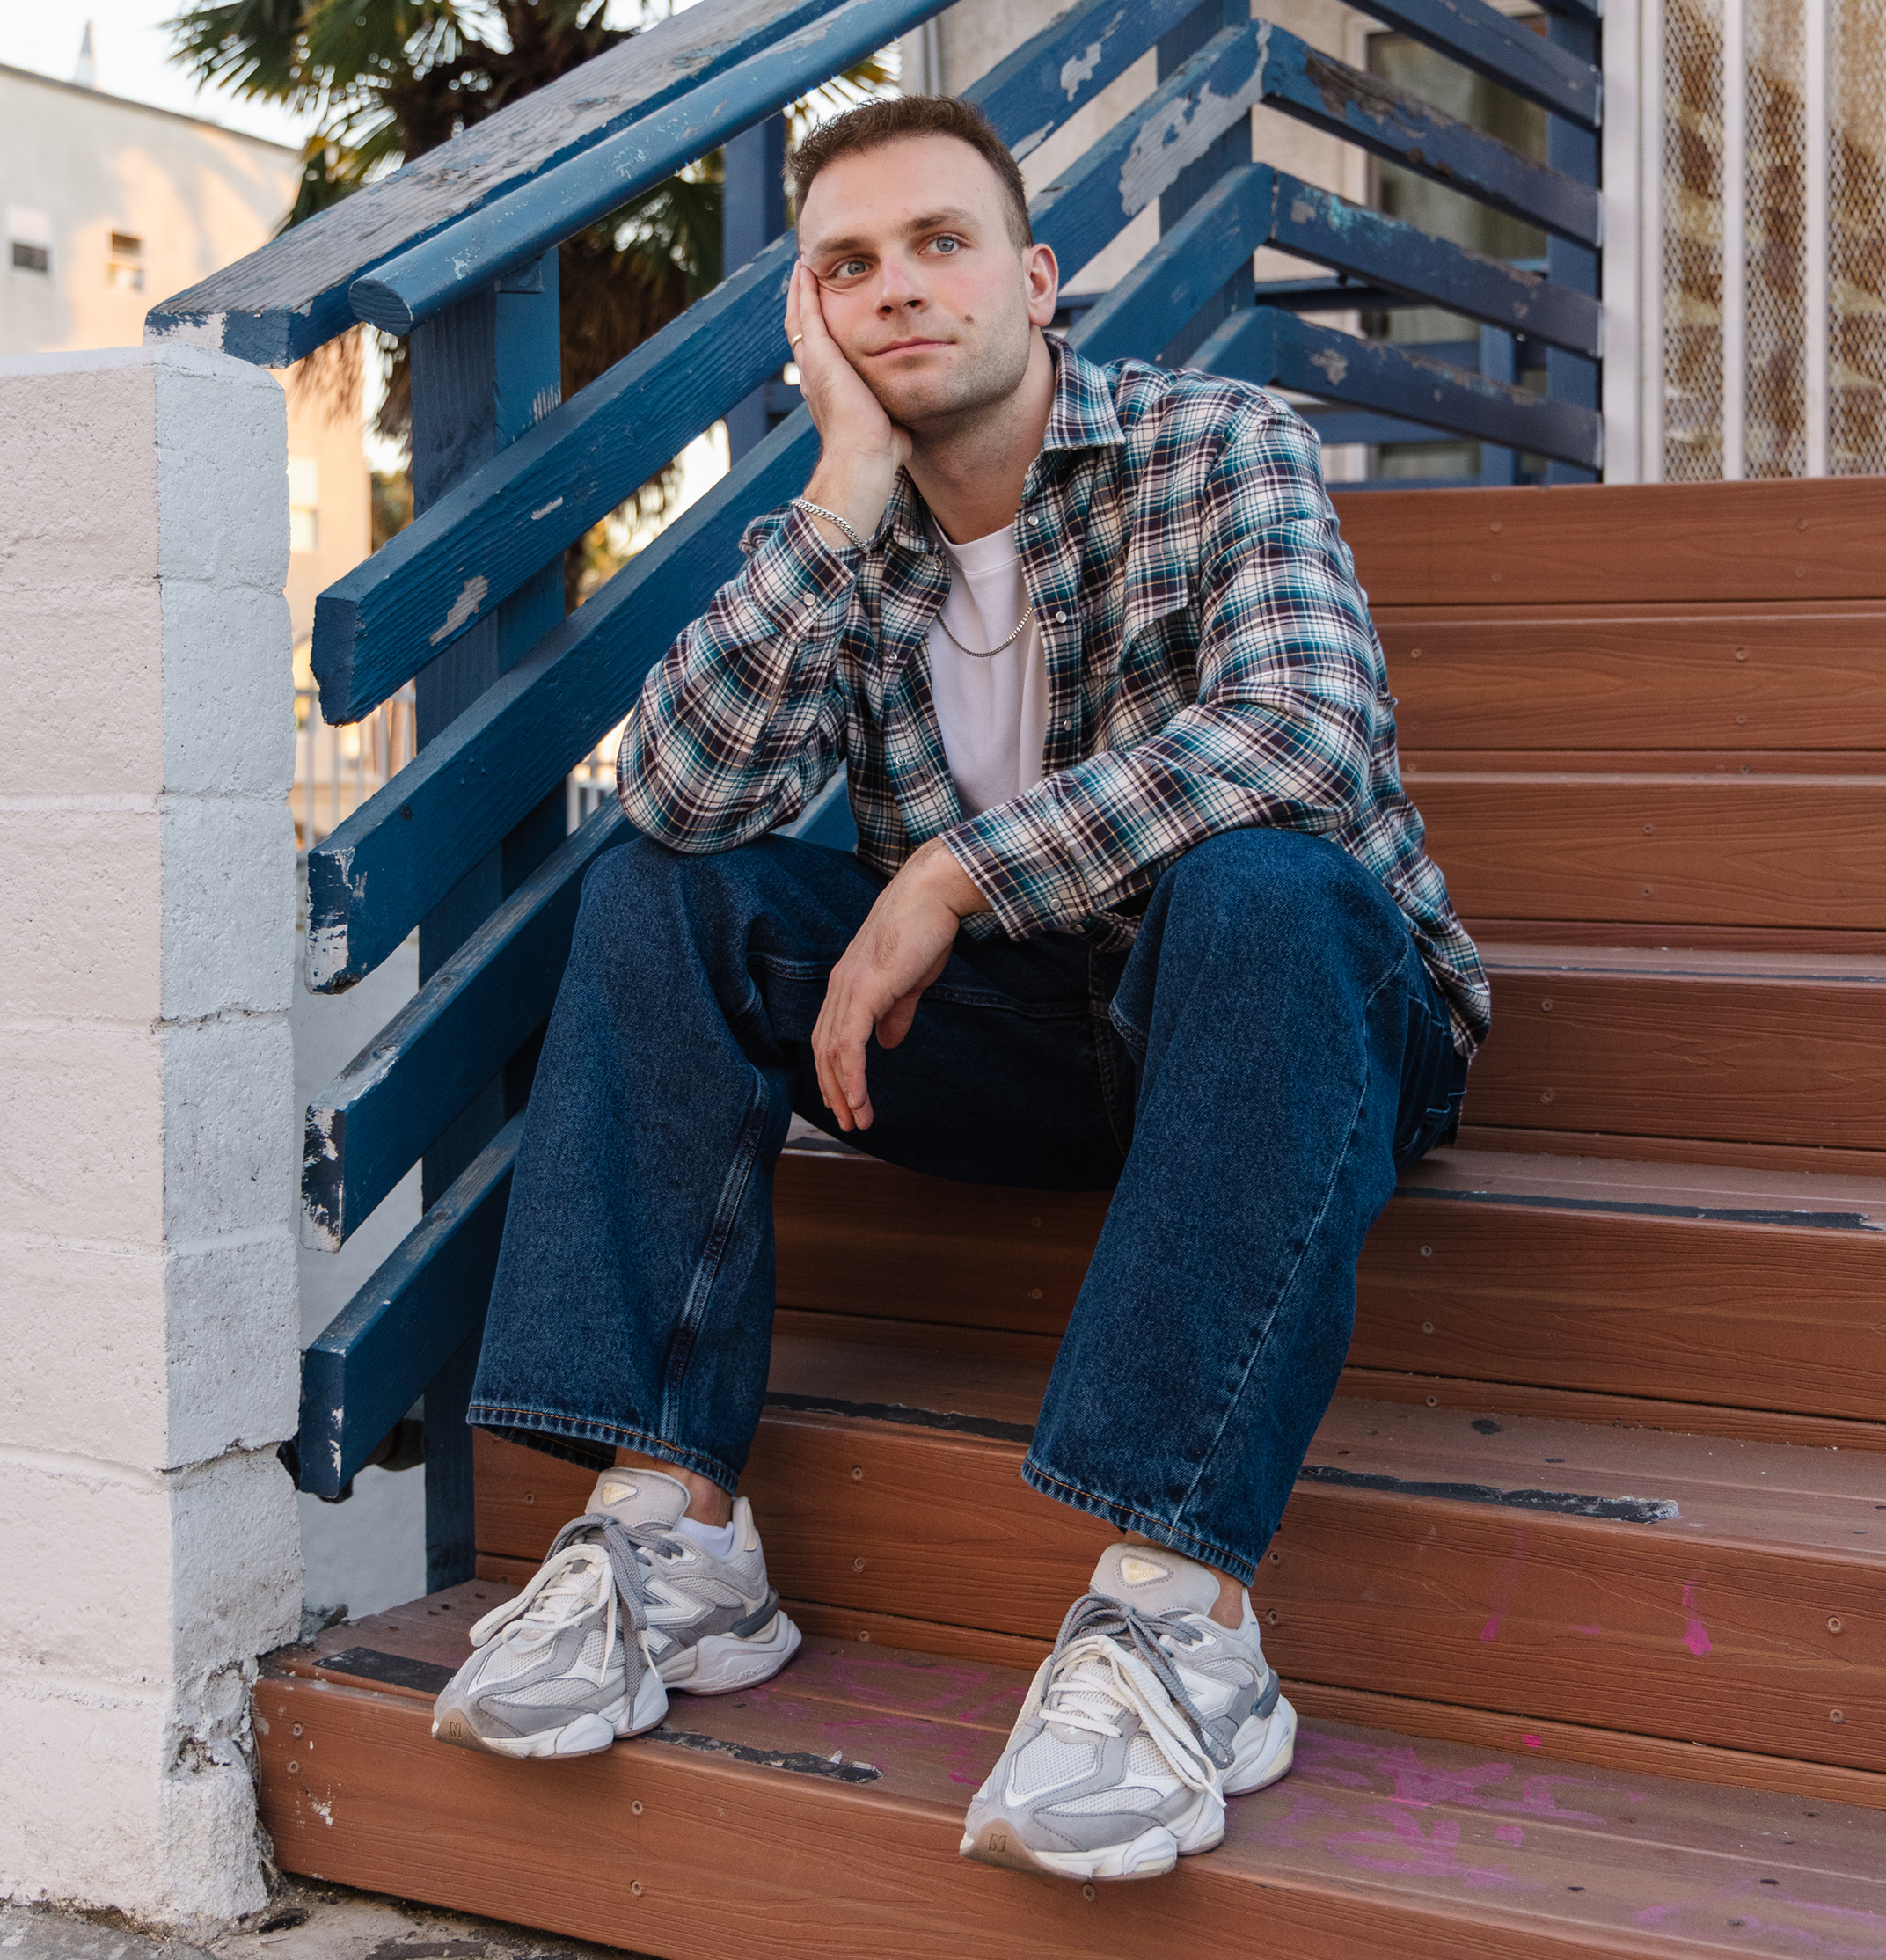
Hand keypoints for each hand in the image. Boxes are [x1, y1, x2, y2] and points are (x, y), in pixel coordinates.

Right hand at [786, 263, 909, 543]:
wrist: (863, 462)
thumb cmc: (880, 453)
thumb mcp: (889, 422)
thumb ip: (893, 410)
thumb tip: (909, 419)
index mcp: (829, 389)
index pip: (820, 348)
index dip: (821, 324)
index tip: (827, 302)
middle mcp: (814, 375)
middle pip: (802, 327)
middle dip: (804, 299)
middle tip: (807, 272)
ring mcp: (813, 365)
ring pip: (799, 316)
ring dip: (800, 289)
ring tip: (803, 264)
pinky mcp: (818, 357)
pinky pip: (806, 314)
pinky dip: (803, 291)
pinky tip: (806, 269)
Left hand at [812, 840, 987, 1130]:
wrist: (932, 894)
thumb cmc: (924, 929)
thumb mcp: (910, 980)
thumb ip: (896, 1012)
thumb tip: (888, 1042)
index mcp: (848, 984)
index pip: (831, 1037)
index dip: (836, 1072)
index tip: (849, 1101)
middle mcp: (839, 987)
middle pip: (824, 1049)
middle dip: (834, 1090)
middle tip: (849, 1122)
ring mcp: (848, 988)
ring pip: (833, 1053)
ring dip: (843, 1091)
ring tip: (857, 1120)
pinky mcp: (864, 990)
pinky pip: (849, 1044)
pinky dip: (852, 1076)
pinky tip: (860, 1098)